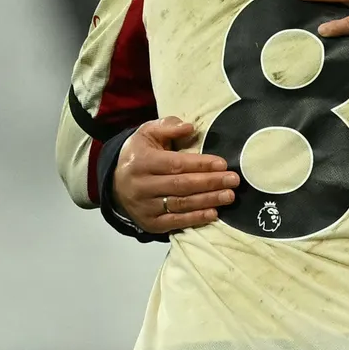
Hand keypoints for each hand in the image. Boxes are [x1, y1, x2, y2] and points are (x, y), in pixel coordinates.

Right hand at [112, 116, 239, 232]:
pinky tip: (214, 213)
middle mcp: (141, 186)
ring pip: (180, 204)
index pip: (175, 164)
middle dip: (210, 183)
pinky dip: (195, 219)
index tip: (223, 164)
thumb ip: (168, 126)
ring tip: (229, 196)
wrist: (114, 182)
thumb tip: (190, 127)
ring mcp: (144, 207)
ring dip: (208, 201)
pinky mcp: (149, 223)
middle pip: (181, 185)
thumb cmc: (140, 154)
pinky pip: (174, 222)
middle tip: (234, 180)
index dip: (200, 164)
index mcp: (141, 162)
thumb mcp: (148, 133)